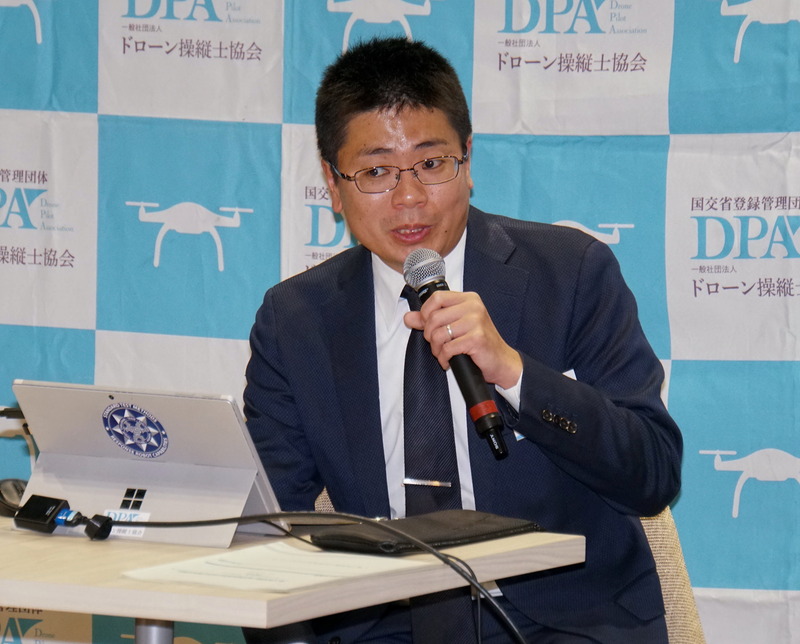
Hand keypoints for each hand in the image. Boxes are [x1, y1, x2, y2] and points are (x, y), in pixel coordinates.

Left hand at [403, 290, 521, 389]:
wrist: (501, 361)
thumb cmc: (479, 342)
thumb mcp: (455, 326)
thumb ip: (431, 319)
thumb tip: (408, 317)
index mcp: (468, 299)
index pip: (436, 298)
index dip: (425, 313)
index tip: (427, 326)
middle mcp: (473, 307)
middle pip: (434, 318)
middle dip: (429, 336)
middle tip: (437, 345)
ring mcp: (476, 322)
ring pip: (438, 334)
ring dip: (436, 349)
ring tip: (443, 354)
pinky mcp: (476, 339)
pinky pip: (447, 348)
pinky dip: (444, 358)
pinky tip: (449, 361)